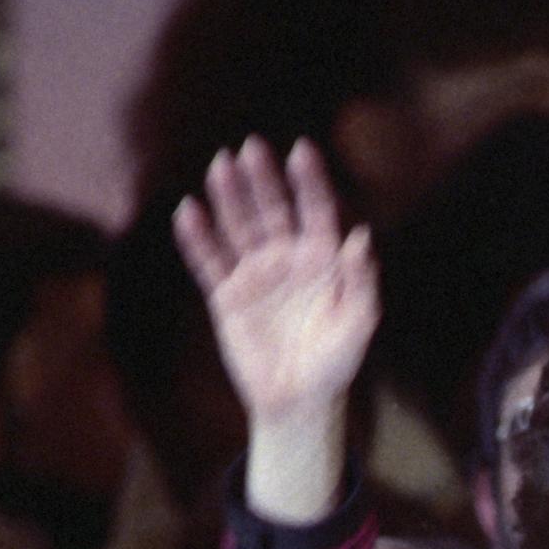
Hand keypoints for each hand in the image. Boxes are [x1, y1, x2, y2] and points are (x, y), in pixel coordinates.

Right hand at [172, 136, 375, 522]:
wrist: (298, 400)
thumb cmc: (335, 364)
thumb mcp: (358, 324)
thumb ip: (361, 282)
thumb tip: (359, 237)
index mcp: (323, 261)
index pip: (316, 211)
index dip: (310, 181)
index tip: (301, 149)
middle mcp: (288, 260)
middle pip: (273, 210)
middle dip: (263, 180)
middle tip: (251, 147)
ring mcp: (256, 275)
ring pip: (238, 227)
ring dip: (230, 197)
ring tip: (221, 166)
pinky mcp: (227, 295)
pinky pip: (209, 261)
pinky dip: (197, 238)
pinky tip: (188, 211)